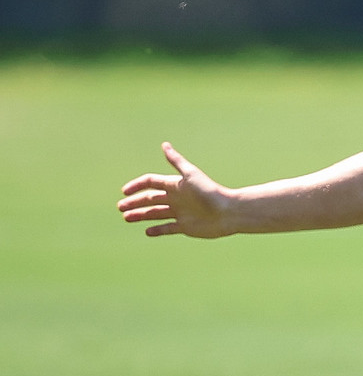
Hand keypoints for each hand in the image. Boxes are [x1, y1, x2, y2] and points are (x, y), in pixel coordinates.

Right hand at [118, 143, 235, 237]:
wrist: (228, 212)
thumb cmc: (209, 192)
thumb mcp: (190, 175)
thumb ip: (176, 161)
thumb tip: (164, 144)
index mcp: (176, 185)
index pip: (151, 183)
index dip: (137, 186)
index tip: (124, 192)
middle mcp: (176, 198)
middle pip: (150, 199)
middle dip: (135, 202)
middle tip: (120, 207)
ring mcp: (180, 213)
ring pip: (155, 214)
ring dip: (141, 215)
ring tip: (126, 218)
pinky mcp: (185, 227)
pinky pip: (167, 228)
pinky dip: (156, 230)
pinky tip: (147, 231)